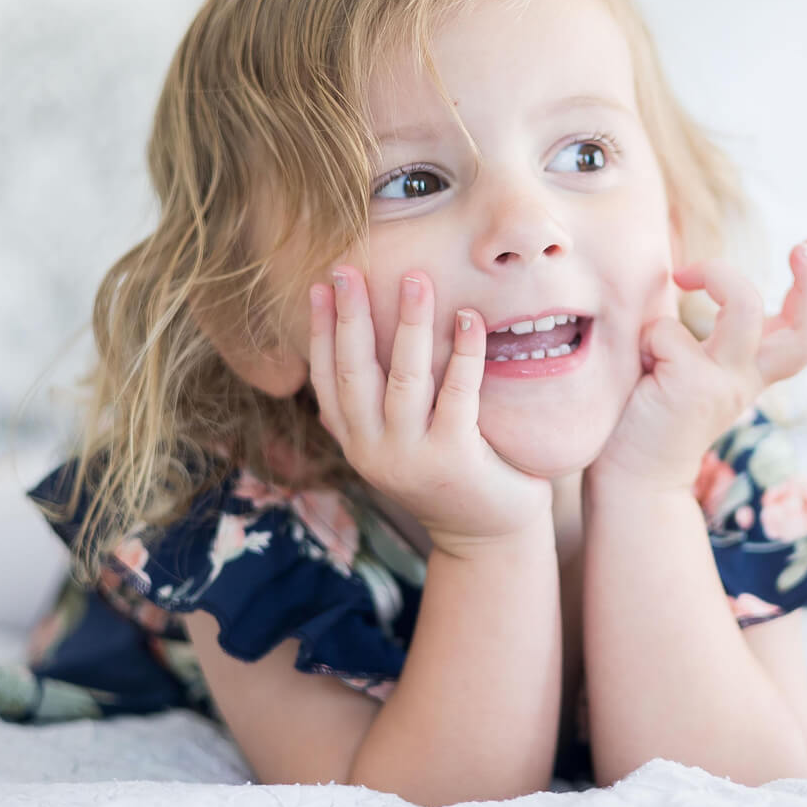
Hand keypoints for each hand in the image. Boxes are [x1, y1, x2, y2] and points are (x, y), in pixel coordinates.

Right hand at [309, 265, 552, 556]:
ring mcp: (412, 457)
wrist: (488, 539)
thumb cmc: (448, 477)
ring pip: (404, 379)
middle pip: (354, 372)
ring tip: (416, 278)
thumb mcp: (400, 444)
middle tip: (349, 267)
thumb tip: (354, 343)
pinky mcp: (455, 459)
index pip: (326, 379)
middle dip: (351, 316)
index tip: (318, 286)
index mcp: (356, 443)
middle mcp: (374, 451)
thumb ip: (377, 409)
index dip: (319, 332)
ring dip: (409, 324)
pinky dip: (463, 353)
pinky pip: (458, 395)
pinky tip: (469, 319)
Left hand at [591, 239, 806, 492]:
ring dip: (716, 274)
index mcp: (752, 372)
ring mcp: (724, 383)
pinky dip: (646, 337)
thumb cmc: (649, 413)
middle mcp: (747, 379)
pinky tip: (637, 368)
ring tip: (683, 276)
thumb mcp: (687, 365)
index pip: (804, 330)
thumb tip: (688, 272)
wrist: (630, 478)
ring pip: (744, 304)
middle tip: (804, 247)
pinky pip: (667, 330)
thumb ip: (698, 332)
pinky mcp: (692, 386)